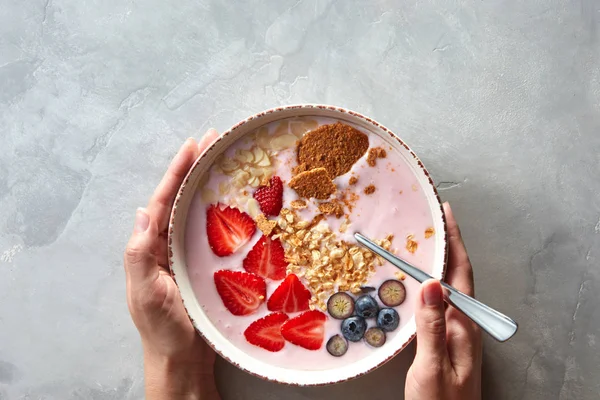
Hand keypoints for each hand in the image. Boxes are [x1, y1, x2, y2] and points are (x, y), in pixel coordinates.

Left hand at [124, 131, 220, 399]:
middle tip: (215, 139)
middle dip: (195, 166)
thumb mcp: (145, 293)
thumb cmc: (163, 329)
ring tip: (224, 159)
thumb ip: (139, 254)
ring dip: (209, 183)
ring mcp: (186, 252)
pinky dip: (222, 210)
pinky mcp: (204, 264)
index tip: (193, 144)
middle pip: (180, 196)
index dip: (177, 170)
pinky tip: (236, 201)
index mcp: (150, 245)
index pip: (163, 199)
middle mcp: (167, 243)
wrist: (182, 358)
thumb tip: (142, 210)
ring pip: (197, 209)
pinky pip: (213, 230)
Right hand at [405, 202, 482, 399]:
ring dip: (437, 261)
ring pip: (447, 287)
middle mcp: (463, 325)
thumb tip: (431, 283)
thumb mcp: (433, 367)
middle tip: (431, 219)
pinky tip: (417, 281)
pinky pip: (438, 303)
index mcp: (464, 326)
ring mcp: (455, 333)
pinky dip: (428, 283)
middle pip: (456, 275)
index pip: (461, 274)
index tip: (447, 214)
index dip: (455, 241)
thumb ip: (432, 326)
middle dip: (446, 244)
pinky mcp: (444, 341)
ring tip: (423, 241)